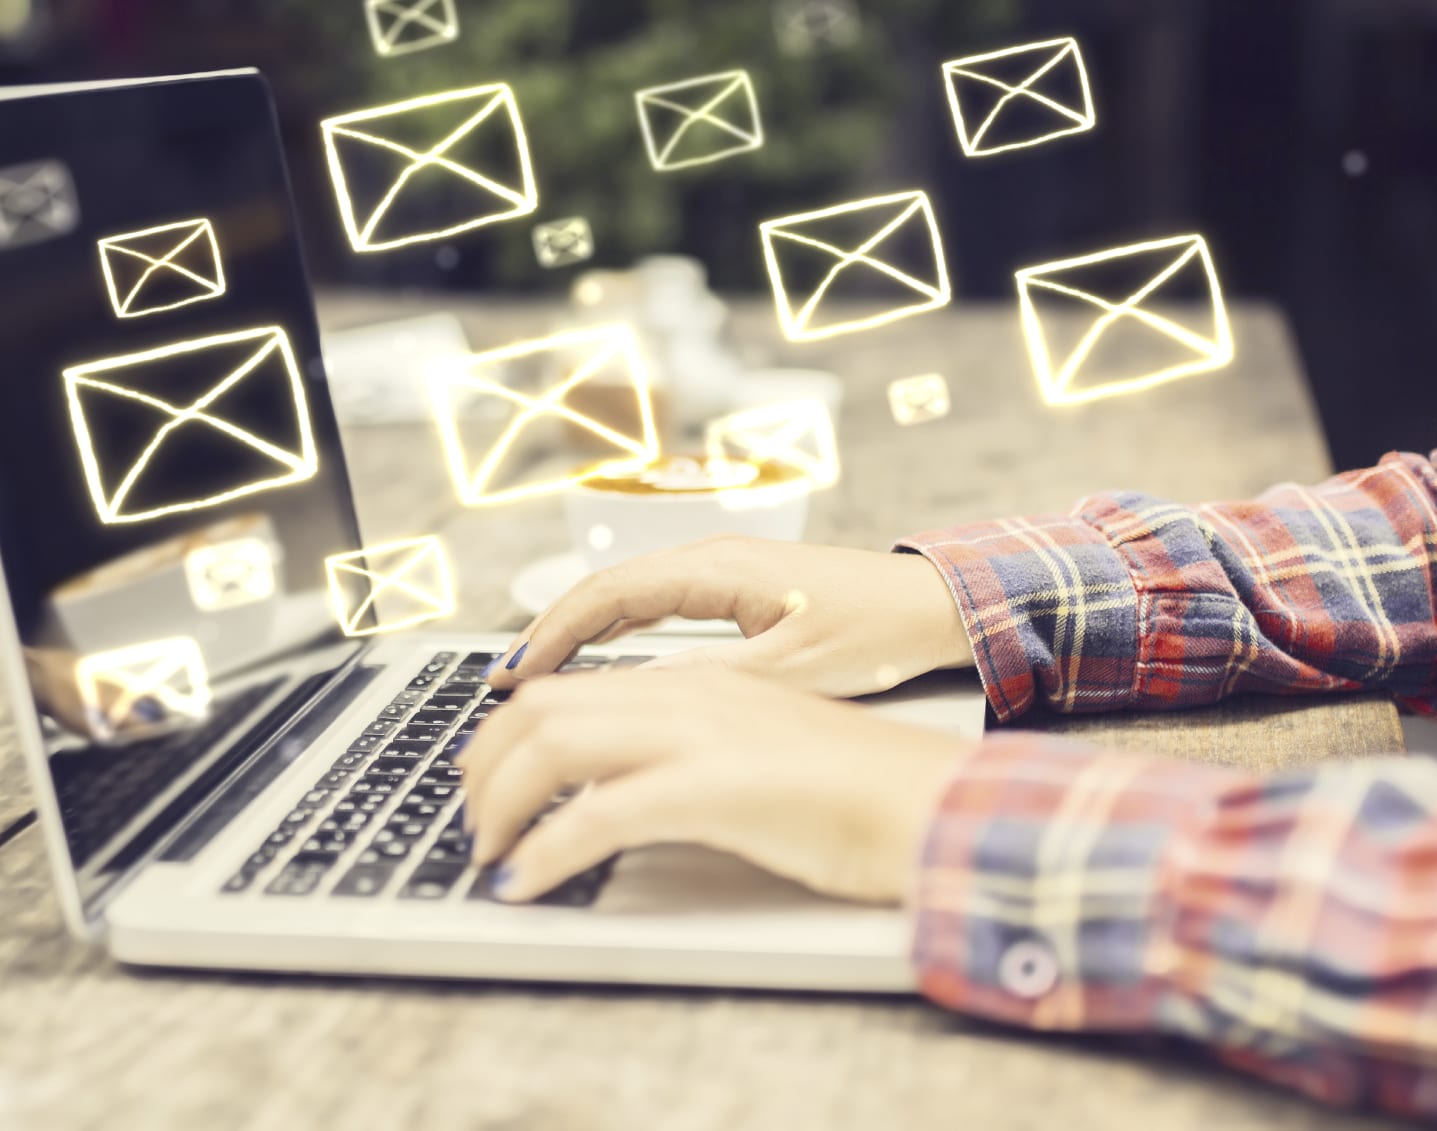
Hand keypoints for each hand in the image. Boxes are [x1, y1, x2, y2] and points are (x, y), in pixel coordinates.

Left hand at [462, 669, 976, 903]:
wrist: (933, 804)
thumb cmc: (861, 792)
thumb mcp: (760, 753)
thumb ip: (696, 750)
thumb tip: (630, 782)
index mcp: (703, 684)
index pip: (576, 686)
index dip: (513, 729)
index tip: (486, 772)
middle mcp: (694, 695)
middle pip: (548, 707)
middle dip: (487, 763)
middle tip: (473, 816)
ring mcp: (704, 735)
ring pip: (557, 746)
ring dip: (502, 803)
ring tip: (488, 850)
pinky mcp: (718, 788)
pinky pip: (599, 814)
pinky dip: (549, 850)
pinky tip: (530, 882)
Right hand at [487, 537, 974, 698]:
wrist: (932, 606)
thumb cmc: (876, 633)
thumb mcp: (790, 670)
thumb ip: (713, 681)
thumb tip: (638, 696)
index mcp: (720, 567)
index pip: (611, 592)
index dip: (555, 631)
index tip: (515, 670)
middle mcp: (713, 556)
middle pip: (608, 588)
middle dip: (552, 631)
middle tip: (504, 679)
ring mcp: (723, 568)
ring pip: (628, 594)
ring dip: (580, 630)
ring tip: (535, 674)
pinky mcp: (736, 587)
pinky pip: (656, 602)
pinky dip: (616, 628)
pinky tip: (598, 657)